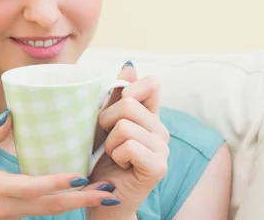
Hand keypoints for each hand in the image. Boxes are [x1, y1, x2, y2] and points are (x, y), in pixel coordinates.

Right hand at [0, 110, 117, 219]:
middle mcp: (8, 206)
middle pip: (52, 207)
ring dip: (79, 205)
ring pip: (50, 213)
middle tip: (112, 193)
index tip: (83, 175)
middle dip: (84, 201)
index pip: (33, 187)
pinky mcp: (12, 216)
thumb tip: (11, 114)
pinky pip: (42, 212)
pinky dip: (63, 205)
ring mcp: (11, 215)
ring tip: (104, 196)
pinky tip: (76, 196)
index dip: (59, 182)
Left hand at [85, 62, 169, 218]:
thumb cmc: (100, 160)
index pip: (150, 84)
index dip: (126, 91)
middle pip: (127, 103)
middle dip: (105, 122)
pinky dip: (116, 156)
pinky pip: (129, 145)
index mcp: (150, 116)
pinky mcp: (158, 167)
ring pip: (125, 125)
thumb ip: (116, 96)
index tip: (113, 114)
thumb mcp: (104, 123)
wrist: (100, 198)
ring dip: (109, 143)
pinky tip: (121, 166)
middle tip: (107, 143)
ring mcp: (163, 149)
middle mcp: (161, 130)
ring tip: (114, 156)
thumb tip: (129, 65)